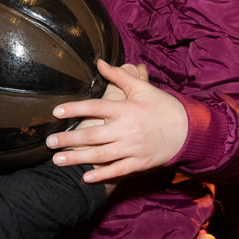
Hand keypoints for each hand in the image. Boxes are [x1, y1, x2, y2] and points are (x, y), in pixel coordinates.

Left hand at [48, 59, 187, 182]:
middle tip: (49, 141)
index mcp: (125, 109)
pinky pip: (118, 170)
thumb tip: (99, 62)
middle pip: (92, 135)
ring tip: (57, 160)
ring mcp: (132, 148)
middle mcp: (126, 129)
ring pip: (100, 155)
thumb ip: (119, 75)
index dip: (75, 109)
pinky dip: (102, 174)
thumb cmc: (162, 106)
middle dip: (69, 139)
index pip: (95, 107)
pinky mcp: (139, 162)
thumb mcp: (142, 88)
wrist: (189, 130)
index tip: (56, 112)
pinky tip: (85, 177)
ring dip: (77, 158)